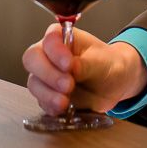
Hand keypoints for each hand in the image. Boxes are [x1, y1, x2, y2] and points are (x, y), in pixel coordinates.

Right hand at [21, 24, 146, 115]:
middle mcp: (49, 54)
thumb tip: (72, 68)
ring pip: (34, 83)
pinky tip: (62, 109)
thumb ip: (86, 64)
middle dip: (48, 74)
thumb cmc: (107, 64)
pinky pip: (41, 101)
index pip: (49, 40)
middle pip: (32, 60)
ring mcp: (46, 76)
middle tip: (68, 85)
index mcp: (62, 38)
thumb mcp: (102, 62)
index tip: (69, 64)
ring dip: (48, 94)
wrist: (113, 84)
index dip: (55, 52)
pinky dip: (50, 106)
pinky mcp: (48, 95)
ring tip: (65, 103)